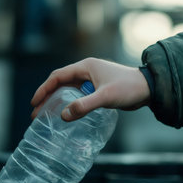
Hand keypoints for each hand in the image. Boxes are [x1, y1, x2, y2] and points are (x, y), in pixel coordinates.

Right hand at [31, 58, 150, 120]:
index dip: (44, 89)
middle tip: (37, 113)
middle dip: (47, 97)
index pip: (58, 77)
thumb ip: (84, 106)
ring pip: (69, 90)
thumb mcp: (105, 97)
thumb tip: (63, 116)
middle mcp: (87, 71)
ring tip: (47, 115)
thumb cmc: (128, 88)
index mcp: (85, 67)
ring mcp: (92, 80)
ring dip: (58, 101)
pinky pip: (79, 96)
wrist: (148, 88)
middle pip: (61, 84)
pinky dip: (70, 104)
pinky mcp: (98, 89)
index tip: (34, 102)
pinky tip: (67, 114)